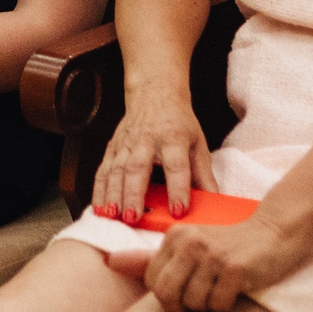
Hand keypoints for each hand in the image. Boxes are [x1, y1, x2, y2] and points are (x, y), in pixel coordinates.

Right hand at [89, 81, 214, 224]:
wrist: (154, 93)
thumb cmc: (178, 122)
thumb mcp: (198, 143)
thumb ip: (204, 175)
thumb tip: (214, 202)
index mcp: (173, 138)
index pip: (176, 166)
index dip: (178, 189)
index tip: (178, 210)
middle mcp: (147, 140)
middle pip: (138, 168)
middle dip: (134, 194)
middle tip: (133, 218)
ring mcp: (126, 143)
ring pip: (116, 170)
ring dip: (112, 194)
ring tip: (113, 216)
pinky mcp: (113, 147)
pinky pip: (103, 170)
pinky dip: (99, 190)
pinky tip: (99, 208)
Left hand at [139, 210, 301, 311]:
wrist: (273, 233)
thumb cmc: (226, 244)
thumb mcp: (186, 247)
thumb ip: (148, 258)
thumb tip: (110, 262)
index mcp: (174, 236)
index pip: (152, 282)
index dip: (168, 296)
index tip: (186, 290)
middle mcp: (190, 241)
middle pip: (167, 295)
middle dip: (182, 306)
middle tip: (200, 299)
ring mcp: (213, 253)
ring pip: (194, 303)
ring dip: (208, 305)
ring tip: (220, 288)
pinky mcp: (235, 267)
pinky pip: (218, 304)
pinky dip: (226, 304)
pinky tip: (235, 288)